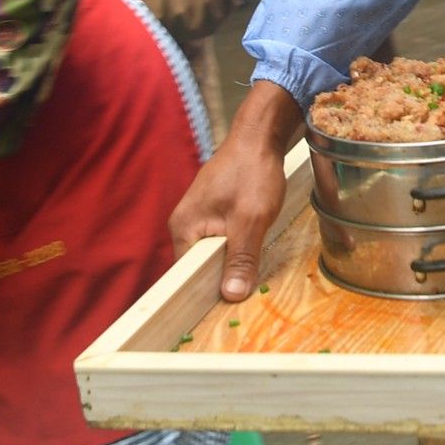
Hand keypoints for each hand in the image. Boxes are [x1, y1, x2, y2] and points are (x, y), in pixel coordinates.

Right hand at [169, 82, 301, 300]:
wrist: (260, 136)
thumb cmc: (252, 172)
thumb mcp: (251, 219)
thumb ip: (241, 257)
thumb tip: (231, 295)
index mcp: (183, 228)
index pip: (186, 276)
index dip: (206, 293)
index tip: (226, 308)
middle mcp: (184, 225)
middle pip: (200, 267)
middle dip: (222, 279)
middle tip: (246, 294)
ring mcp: (198, 218)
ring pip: (214, 254)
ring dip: (232, 264)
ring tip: (250, 278)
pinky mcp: (213, 213)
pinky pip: (221, 241)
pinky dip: (237, 249)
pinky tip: (252, 253)